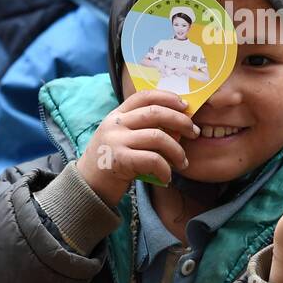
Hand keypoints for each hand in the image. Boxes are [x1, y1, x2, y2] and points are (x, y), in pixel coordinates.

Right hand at [75, 89, 198, 206]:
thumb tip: (178, 125)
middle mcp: (115, 124)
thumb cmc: (112, 161)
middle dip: (180, 121)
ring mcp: (116, 141)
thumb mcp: (121, 138)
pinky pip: (152, 159)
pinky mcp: (120, 160)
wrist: (88, 186)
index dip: (168, 97)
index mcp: (117, 115)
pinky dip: (165, 168)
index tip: (185, 106)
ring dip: (177, 150)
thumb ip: (142, 128)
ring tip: (183, 161)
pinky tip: (167, 176)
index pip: (144, 96)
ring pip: (158, 137)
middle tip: (194, 133)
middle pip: (156, 113)